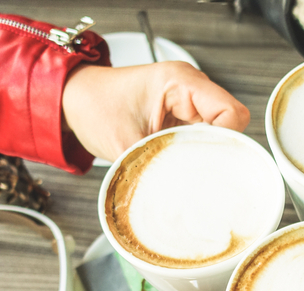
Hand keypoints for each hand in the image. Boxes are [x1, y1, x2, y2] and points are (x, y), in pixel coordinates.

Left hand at [62, 61, 250, 161]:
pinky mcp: (183, 116)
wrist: (72, 100)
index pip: (231, 113)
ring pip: (220, 134)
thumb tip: (181, 196)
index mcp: (181, 83)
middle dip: (218, 153)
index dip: (228, 142)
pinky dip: (196, 154)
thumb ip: (158, 168)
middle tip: (199, 175)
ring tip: (184, 168)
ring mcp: (189, 102)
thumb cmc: (93, 108)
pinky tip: (180, 165)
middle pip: (231, 125)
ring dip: (206, 154)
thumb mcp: (126, 145)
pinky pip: (204, 138)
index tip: (212, 165)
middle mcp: (191, 88)